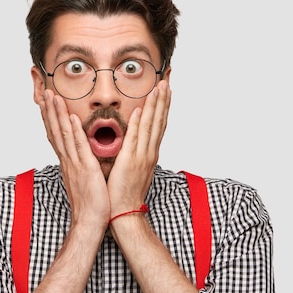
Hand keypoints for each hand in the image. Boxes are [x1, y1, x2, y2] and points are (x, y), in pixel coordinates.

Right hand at [38, 89, 109, 229]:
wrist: (90, 221)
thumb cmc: (90, 203)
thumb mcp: (82, 179)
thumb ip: (80, 164)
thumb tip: (81, 156)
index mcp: (68, 162)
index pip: (56, 136)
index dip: (50, 118)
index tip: (47, 103)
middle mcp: (68, 160)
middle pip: (54, 131)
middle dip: (49, 110)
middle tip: (45, 92)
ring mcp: (75, 164)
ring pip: (63, 135)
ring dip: (57, 114)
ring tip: (53, 96)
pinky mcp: (85, 169)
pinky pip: (78, 147)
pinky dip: (73, 132)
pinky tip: (71, 117)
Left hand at [107, 80, 170, 215]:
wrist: (125, 212)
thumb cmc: (125, 192)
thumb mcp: (132, 167)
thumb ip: (134, 151)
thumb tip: (132, 140)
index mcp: (150, 152)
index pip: (159, 123)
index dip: (163, 105)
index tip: (165, 89)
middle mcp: (150, 152)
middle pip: (160, 120)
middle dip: (164, 99)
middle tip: (167, 80)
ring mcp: (143, 156)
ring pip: (152, 125)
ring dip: (156, 105)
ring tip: (160, 87)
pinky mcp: (131, 161)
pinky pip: (136, 138)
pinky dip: (140, 123)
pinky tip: (142, 109)